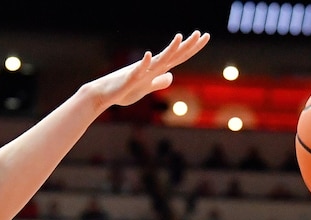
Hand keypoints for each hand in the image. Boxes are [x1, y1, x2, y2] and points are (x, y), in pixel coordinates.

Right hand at [87, 31, 209, 109]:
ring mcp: (141, 71)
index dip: (193, 48)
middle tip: (201, 33)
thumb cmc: (124, 91)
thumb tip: (171, 76)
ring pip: (158, 60)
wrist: (104, 94)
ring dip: (169, 49)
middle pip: (173, 55)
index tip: (205, 36)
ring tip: (180, 37)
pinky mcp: (130, 78)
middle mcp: (151, 67)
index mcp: (157, 69)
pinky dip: (144, 63)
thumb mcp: (146, 88)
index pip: (179, 56)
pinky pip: (138, 70)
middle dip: (188, 45)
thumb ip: (159, 82)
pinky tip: (149, 55)